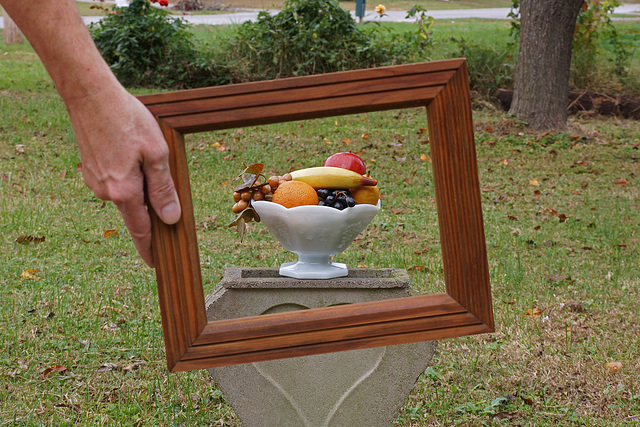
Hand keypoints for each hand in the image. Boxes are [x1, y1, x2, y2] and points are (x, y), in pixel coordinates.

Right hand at [66, 86, 180, 266]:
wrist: (89, 94)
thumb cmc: (127, 120)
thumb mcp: (156, 154)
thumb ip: (163, 189)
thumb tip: (170, 218)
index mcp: (124, 192)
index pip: (140, 231)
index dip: (149, 249)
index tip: (156, 263)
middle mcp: (105, 192)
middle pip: (135, 210)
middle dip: (150, 206)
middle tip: (163, 185)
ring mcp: (95, 180)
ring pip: (126, 193)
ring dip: (139, 184)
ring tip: (145, 154)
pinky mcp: (91, 168)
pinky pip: (115, 180)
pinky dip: (128, 174)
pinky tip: (132, 152)